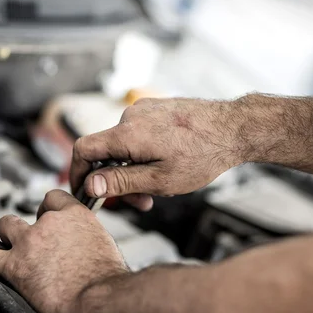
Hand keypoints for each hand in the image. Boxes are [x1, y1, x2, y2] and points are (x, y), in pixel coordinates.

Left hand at [0, 189, 128, 312]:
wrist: (99, 299)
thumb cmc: (106, 278)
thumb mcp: (104, 246)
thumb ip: (86, 238)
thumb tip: (79, 246)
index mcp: (74, 216)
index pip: (53, 199)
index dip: (49, 211)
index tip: (49, 221)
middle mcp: (49, 223)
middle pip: (29, 214)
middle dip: (29, 227)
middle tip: (36, 246)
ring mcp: (29, 243)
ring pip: (7, 227)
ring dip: (8, 237)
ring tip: (13, 252)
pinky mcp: (14, 266)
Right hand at [70, 97, 240, 210]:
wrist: (234, 128)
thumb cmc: (202, 155)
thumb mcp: (160, 180)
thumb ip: (121, 182)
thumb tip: (91, 185)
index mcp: (127, 134)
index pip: (83, 149)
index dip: (77, 172)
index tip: (84, 191)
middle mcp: (130, 117)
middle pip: (106, 152)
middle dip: (117, 180)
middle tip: (139, 202)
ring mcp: (144, 110)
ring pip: (123, 146)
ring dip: (133, 169)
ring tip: (159, 187)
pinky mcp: (155, 109)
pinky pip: (137, 135)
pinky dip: (142, 154)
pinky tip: (165, 166)